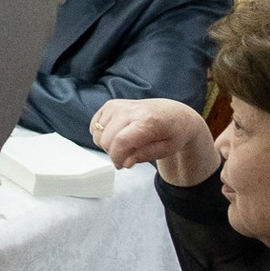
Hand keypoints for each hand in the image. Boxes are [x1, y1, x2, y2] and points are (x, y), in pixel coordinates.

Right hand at [91, 96, 219, 182]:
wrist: (174, 113)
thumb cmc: (172, 132)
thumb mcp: (166, 149)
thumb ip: (144, 156)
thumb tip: (124, 162)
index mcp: (147, 121)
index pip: (121, 141)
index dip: (117, 157)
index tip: (121, 165)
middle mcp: (130, 110)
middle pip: (106, 138)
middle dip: (113, 153)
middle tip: (126, 156)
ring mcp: (118, 106)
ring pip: (97, 133)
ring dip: (107, 144)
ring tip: (123, 145)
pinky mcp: (111, 105)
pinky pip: (94, 125)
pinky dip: (101, 134)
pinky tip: (116, 135)